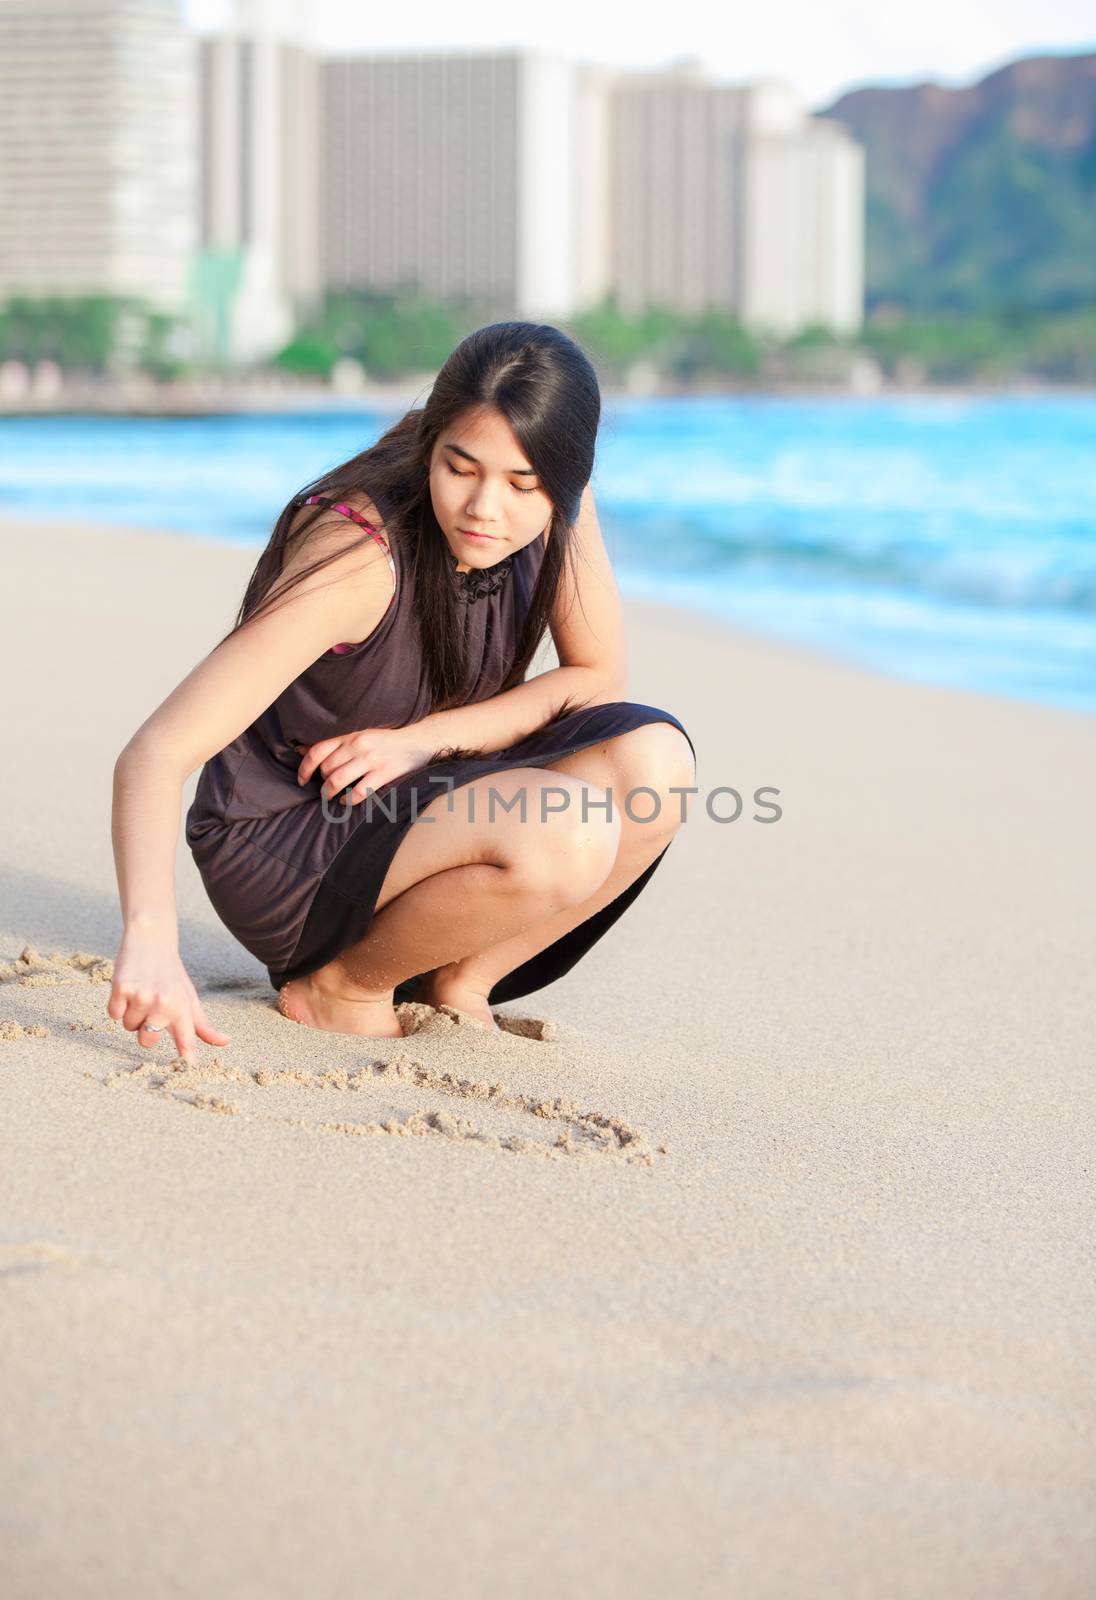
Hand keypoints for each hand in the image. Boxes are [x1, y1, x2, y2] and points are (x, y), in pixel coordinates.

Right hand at [107, 930, 231, 1067]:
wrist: (151, 940)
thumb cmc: (172, 975)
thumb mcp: (190, 998)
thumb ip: (203, 1026)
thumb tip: (225, 1043)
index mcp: (182, 1007)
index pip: (185, 1038)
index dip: (187, 1054)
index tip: (191, 1067)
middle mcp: (163, 1003)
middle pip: (146, 1041)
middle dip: (146, 1029)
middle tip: (152, 1004)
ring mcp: (140, 996)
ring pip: (128, 1027)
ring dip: (132, 1014)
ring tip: (142, 992)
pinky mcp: (121, 988)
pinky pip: (114, 1014)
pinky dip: (118, 1004)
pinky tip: (129, 987)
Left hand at [294, 726, 436, 805]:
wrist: (417, 742)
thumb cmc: (384, 741)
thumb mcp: (358, 736)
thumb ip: (333, 744)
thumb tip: (299, 750)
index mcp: (350, 735)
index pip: (318, 750)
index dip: (304, 768)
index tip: (301, 780)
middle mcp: (358, 746)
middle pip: (326, 768)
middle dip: (321, 781)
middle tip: (325, 787)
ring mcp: (371, 760)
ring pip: (337, 780)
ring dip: (329, 793)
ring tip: (330, 797)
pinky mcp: (384, 773)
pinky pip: (358, 792)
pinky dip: (348, 801)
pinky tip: (346, 802)